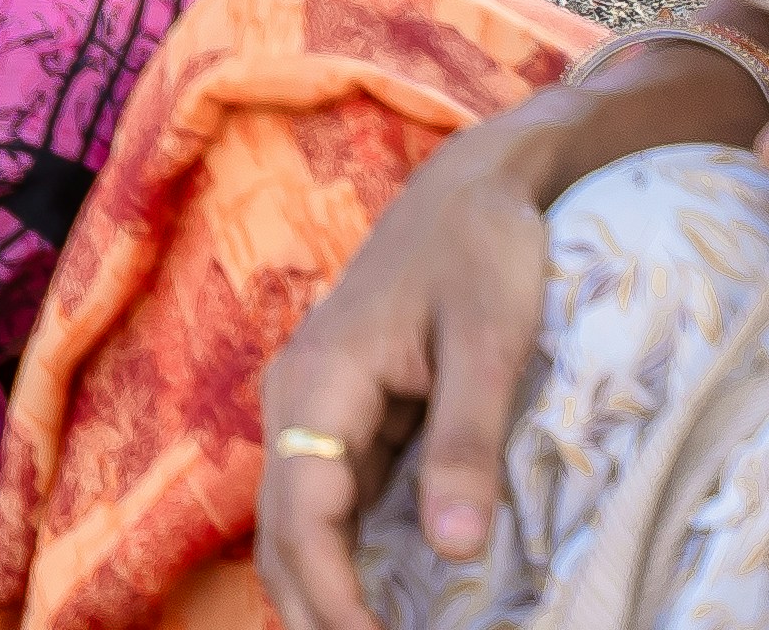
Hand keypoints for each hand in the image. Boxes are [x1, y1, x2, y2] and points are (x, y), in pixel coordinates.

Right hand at [250, 126, 561, 629]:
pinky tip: (382, 600)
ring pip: (294, 525)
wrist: (474, 182)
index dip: (334, 601)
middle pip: (280, 534)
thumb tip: (456, 548)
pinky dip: (342, 561)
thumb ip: (466, 442)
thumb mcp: (488, 342)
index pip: (302, 519)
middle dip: (315, 613)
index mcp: (318, 383)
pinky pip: (326, 503)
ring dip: (322, 593)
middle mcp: (296, 401)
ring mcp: (314, 409)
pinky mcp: (344, 415)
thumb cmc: (483, 248)